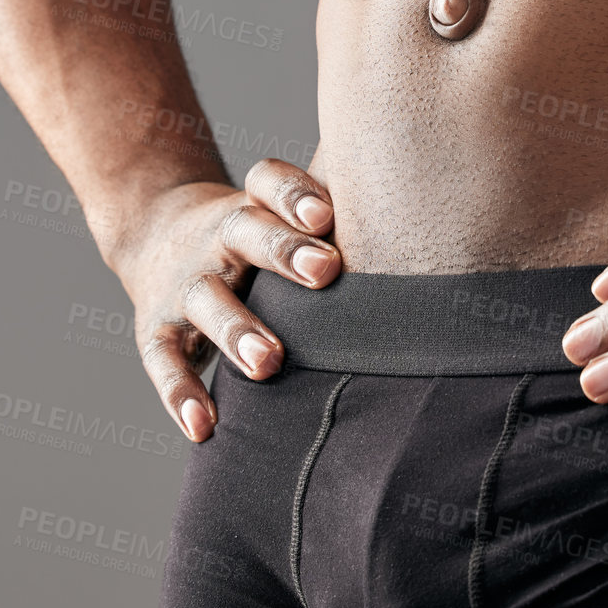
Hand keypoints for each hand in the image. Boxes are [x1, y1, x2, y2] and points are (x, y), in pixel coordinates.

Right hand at [111, 160, 339, 440]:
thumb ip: (348, 219)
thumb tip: (452, 221)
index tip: (329, 215)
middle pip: (246, 232)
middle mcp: (219, 237)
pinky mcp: (155, 327)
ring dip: (236, 328)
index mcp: (256, 205)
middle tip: (326, 273)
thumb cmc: (259, 235)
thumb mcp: (287, 216)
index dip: (296, 194)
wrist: (157, 235)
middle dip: (284, 251)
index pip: (269, 181)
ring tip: (268, 362)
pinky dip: (179, 393)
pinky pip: (162, 360)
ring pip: (206, 298)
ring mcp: (184, 282)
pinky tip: (203, 426)